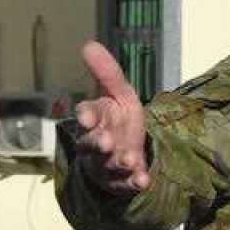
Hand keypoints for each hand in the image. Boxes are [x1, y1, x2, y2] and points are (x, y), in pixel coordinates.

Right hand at [73, 41, 149, 195]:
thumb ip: (108, 74)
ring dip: (118, 162)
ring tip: (129, 158)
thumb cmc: (119, 120)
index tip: (86, 117)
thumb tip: (89, 44)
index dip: (86, 116)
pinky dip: (133, 183)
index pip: (86, 116)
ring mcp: (107, 165)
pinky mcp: (122, 182)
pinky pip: (126, 185)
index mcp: (95, 120)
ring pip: (108, 166)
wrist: (128, 151)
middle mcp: (95, 144)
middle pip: (92, 145)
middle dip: (99, 143)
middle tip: (108, 141)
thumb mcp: (120, 95)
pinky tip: (143, 181)